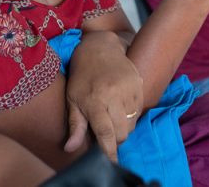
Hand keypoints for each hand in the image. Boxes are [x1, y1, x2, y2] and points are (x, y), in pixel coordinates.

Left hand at [64, 31, 142, 160]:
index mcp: (94, 100)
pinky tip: (120, 105)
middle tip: (107, 132)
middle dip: (116, 139)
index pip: (105, 133)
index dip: (109, 150)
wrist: (99, 47)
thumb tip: (69, 148)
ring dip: (124, 127)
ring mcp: (128, 89)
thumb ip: (75, 125)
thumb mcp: (73, 99)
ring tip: (113, 116)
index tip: (111, 161)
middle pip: (122, 132)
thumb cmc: (82, 76)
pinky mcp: (138, 84)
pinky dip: (131, 114)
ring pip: (132, 123)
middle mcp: (113, 95)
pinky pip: (139, 110)